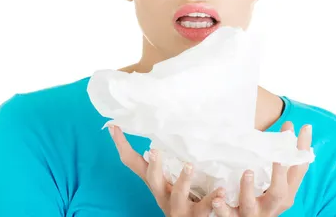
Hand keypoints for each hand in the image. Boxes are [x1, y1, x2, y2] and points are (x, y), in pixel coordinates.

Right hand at [109, 125, 224, 215]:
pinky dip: (214, 199)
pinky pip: (206, 208)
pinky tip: (221, 190)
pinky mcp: (197, 216)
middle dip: (153, 165)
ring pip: (178, 195)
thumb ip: (168, 159)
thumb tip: (159, 132)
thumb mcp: (171, 179)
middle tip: (154, 150)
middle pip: (153, 180)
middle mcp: (163, 195)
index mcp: (156, 183)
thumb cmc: (183, 199)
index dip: (123, 146)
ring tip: (190, 165)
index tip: (114, 126)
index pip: (134, 163)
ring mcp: (179, 207)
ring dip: (183, 180)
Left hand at [211, 122, 311, 216]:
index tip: (299, 126)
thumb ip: (280, 158)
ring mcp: (252, 214)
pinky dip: (222, 207)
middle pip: (279, 193)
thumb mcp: (275, 183)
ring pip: (250, 205)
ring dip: (248, 189)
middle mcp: (271, 206)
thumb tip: (289, 126)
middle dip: (279, 174)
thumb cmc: (263, 200)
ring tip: (247, 172)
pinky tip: (217, 198)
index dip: (300, 149)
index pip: (297, 171)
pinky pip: (226, 215)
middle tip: (277, 156)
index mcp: (284, 194)